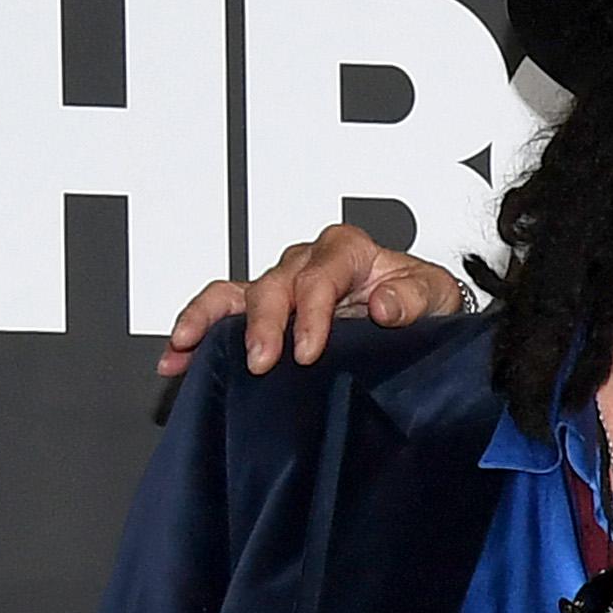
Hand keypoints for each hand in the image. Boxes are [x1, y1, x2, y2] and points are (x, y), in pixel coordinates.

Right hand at [153, 220, 466, 382]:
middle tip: (262, 361)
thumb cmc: (421, 299)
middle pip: (273, 286)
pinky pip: (223, 310)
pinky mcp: (268, 308)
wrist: (418, 311)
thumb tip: (384, 305)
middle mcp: (307, 262)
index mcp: (347, 251)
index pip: (319, 278)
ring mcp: (282, 284)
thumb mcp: (434, 294)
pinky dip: (197, 329)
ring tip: (186, 345)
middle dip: (263, 324)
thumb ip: (413, 297)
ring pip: (235, 292)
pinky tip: (177, 356)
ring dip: (208, 320)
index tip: (308, 350)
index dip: (310, 314)